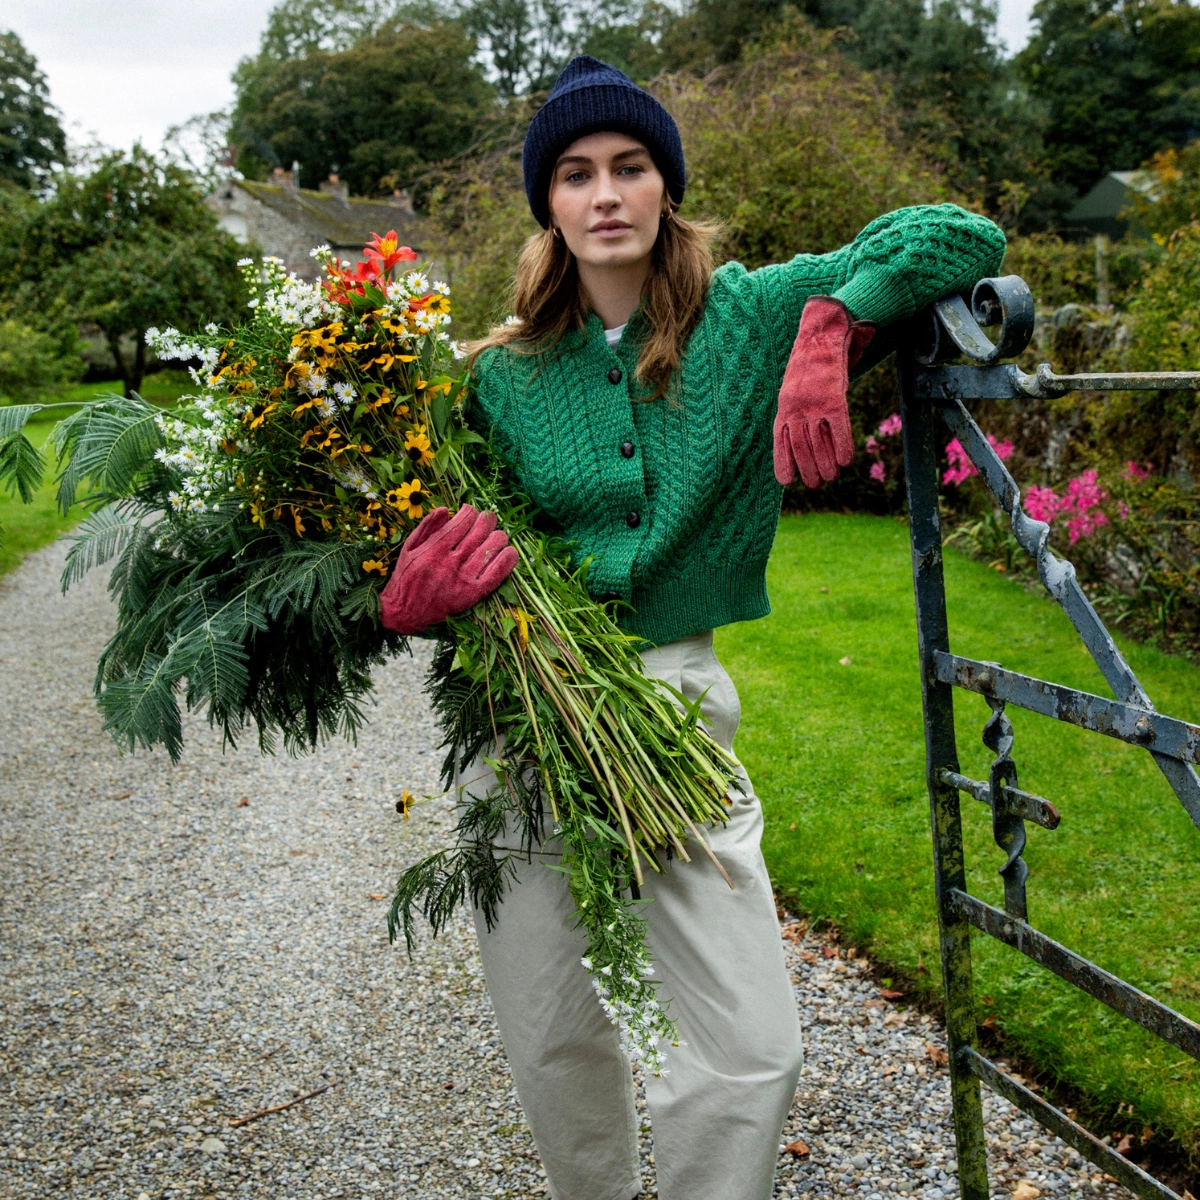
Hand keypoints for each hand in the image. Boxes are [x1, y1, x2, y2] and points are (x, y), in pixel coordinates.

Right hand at [379, 505, 517, 634]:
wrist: (406, 612)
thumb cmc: (407, 577)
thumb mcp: (409, 548)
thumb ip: (426, 527)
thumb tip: (445, 509)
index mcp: (433, 549)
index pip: (461, 522)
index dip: (470, 512)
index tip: (471, 511)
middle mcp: (449, 563)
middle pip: (478, 533)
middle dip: (487, 520)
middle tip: (488, 518)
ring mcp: (462, 579)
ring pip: (489, 550)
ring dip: (498, 537)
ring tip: (497, 535)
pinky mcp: (472, 594)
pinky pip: (495, 575)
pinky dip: (506, 562)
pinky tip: (510, 552)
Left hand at [774, 295, 875, 487]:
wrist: (824, 333)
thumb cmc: (812, 364)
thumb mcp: (796, 387)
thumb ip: (797, 409)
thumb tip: (803, 433)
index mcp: (784, 406)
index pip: (780, 440)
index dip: (783, 462)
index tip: (786, 481)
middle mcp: (795, 407)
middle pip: (800, 446)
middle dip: (808, 468)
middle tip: (816, 484)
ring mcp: (814, 403)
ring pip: (817, 442)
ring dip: (825, 464)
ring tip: (830, 478)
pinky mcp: (833, 397)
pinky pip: (838, 428)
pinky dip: (841, 446)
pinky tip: (845, 462)